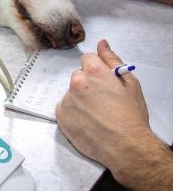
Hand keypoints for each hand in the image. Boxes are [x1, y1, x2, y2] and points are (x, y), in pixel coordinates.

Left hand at [56, 39, 162, 184]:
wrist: (125, 146)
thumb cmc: (130, 117)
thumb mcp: (129, 83)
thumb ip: (112, 60)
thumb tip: (102, 44)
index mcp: (93, 72)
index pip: (87, 59)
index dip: (96, 70)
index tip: (102, 81)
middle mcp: (77, 83)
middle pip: (78, 76)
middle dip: (87, 84)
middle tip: (102, 100)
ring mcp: (67, 100)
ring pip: (71, 93)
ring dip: (79, 99)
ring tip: (96, 113)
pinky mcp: (61, 115)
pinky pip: (64, 107)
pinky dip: (73, 112)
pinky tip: (87, 120)